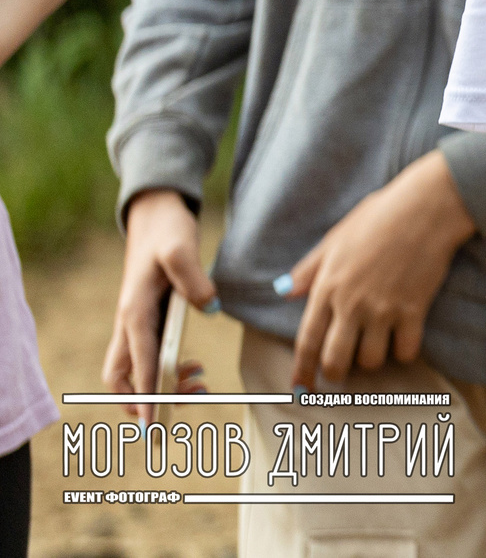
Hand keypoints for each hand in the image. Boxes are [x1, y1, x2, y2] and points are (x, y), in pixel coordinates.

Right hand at [105, 189, 217, 412]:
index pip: (136, 364)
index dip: (146, 395)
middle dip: (143, 401)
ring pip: (132, 371)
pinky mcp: (146, 319)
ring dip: (158, 387)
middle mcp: (129, 322)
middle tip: (181, 409)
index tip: (153, 424)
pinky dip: (164, 370)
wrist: (156, 215)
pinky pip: (146, 356)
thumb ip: (193, 279)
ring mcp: (135, 322)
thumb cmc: (168, 232)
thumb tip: (210, 308)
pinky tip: (194, 367)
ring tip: (199, 386)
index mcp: (134, 312)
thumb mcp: (181, 249)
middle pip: (121, 377)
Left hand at [286, 152, 477, 387]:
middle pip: (336, 360)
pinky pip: (406, 350)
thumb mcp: (336, 238)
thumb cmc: (379, 216)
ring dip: (372, 359)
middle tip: (341, 372)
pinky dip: (404, 352)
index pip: (307, 341)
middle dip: (335, 373)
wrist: (426, 207)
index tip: (301, 386)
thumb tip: (284, 292)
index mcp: (328, 287)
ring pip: (371, 360)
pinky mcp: (414, 309)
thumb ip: (308, 269)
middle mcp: (352, 304)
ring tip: (376, 347)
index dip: (302, 369)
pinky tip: (404, 339)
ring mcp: (384, 309)